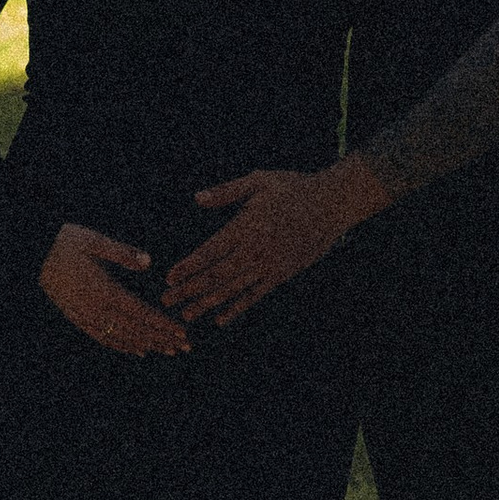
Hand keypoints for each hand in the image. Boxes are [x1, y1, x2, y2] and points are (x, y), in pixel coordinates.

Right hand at [39, 223, 189, 357]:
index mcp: (103, 290)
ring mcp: (84, 316)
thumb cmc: (65, 242)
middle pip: (134, 330)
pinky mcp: (77, 318)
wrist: (33, 254)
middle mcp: (95, 309)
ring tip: (168, 350)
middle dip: (162, 339)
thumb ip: (122, 253)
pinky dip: (122, 346)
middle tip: (185, 347)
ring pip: (120, 337)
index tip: (182, 332)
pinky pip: (102, 338)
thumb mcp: (94, 241)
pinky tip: (137, 350)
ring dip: (147, 345)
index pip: (140, 313)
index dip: (162, 324)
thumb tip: (148, 262)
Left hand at [160, 155, 390, 328]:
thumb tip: (198, 198)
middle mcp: (256, 250)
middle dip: (189, 290)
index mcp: (247, 226)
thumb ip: (227, 191)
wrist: (333, 204)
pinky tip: (220, 319)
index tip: (168, 278)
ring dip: (207, 303)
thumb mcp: (259, 180)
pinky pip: (255, 295)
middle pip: (216, 275)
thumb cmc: (293, 187)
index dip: (189, 266)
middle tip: (165, 302)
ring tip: (187, 315)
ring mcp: (270, 265)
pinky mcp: (282, 274)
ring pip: (233, 289)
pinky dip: (237, 308)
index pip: (211, 251)